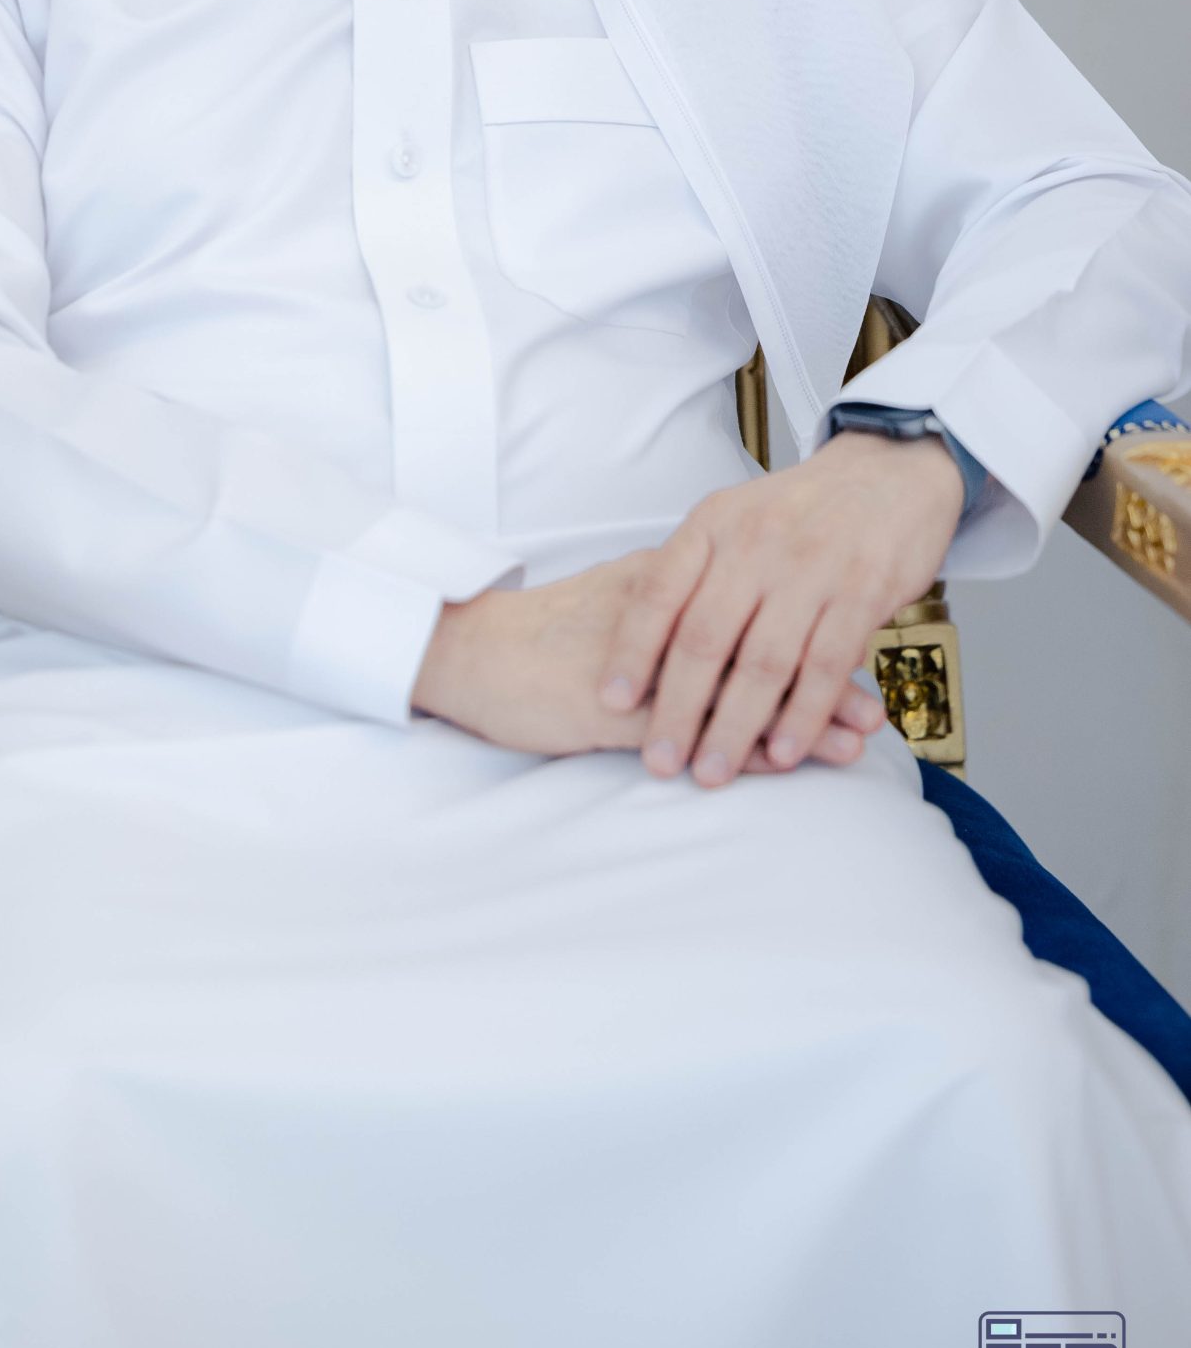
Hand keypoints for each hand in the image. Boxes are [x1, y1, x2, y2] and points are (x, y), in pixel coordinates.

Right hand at [410, 549, 884, 767]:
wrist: (473, 648)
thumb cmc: (546, 632)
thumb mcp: (620, 600)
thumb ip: (674, 605)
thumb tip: (726, 612)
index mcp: (669, 585)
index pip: (758, 605)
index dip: (812, 631)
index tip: (862, 654)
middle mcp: (667, 619)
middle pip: (763, 644)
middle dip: (822, 681)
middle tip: (873, 712)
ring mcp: (644, 664)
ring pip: (739, 687)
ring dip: (800, 717)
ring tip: (853, 744)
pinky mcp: (616, 706)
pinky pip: (693, 726)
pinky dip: (742, 743)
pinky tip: (780, 762)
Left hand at [595, 429, 964, 789]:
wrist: (890, 471)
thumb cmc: (800, 508)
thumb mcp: (735, 517)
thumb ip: (695, 571)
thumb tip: (642, 641)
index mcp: (713, 525)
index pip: (659, 593)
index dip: (631, 651)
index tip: (611, 700)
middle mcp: (755, 544)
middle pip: (705, 638)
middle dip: (677, 708)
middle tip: (659, 761)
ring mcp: (810, 568)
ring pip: (763, 662)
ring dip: (735, 726)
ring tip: (712, 772)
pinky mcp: (862, 592)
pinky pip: (826, 666)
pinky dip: (802, 716)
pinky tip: (783, 753)